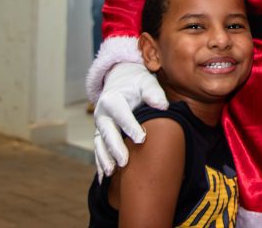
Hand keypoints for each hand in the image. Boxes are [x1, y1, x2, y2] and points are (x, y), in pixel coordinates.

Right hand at [92, 61, 167, 179]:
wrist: (121, 82)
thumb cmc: (137, 84)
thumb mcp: (146, 82)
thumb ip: (153, 93)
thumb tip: (163, 106)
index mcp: (112, 100)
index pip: (122, 115)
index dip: (130, 126)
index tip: (141, 139)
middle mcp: (102, 114)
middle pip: (108, 133)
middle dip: (115, 148)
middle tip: (124, 162)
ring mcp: (99, 126)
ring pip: (100, 145)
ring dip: (104, 159)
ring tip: (110, 173)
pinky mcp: (100, 135)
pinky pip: (98, 151)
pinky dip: (100, 164)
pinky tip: (104, 179)